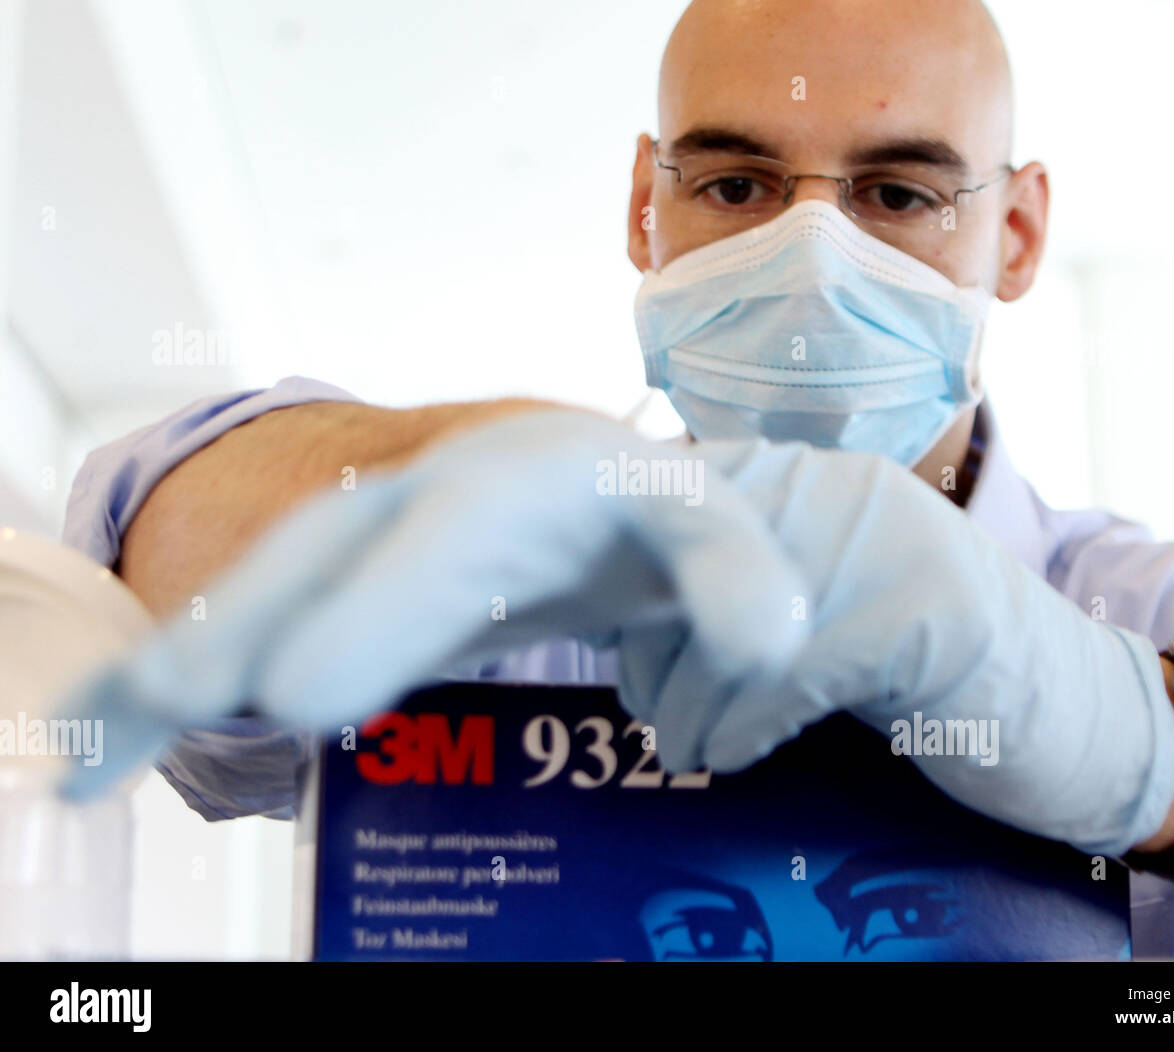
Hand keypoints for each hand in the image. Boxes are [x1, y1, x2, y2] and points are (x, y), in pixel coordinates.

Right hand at [56, 410, 809, 801]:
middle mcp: (432, 497)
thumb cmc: (653, 517)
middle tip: (170, 714)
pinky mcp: (350, 593)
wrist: (598, 491)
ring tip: (96, 745)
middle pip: (327, 552)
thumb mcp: (707, 535)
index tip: (297, 694)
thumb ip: (739, 582)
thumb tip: (760, 649)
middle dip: (248, 627)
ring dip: (184, 659)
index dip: (372, 606)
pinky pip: (257, 627)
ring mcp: (379, 542)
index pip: (452, 528)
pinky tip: (110, 741)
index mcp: (525, 479)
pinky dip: (181, 679)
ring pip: (270, 587)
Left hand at [625, 438, 1173, 856]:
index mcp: (825, 476)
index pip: (693, 495)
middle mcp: (854, 489)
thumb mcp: (834, 599)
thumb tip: (629, 605)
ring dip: (689, 699)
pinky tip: (729, 754)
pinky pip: (792, 669)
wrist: (1077, 716)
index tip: (622, 644)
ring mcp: (895, 546)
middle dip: (655, 646)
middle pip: (703, 557)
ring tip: (679, 745)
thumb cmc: (933, 669)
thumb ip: (755, 577)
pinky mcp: (927, 618)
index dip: (640, 575)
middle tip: (644, 708)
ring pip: (740, 619)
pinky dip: (743, 723)